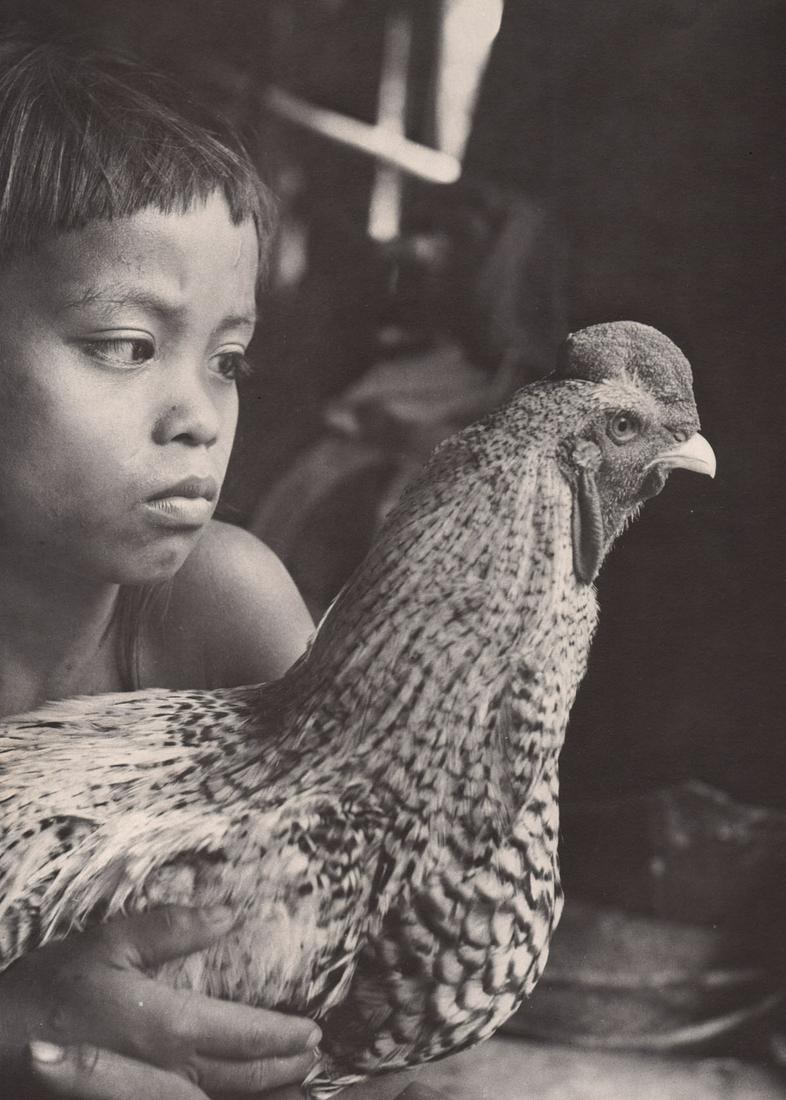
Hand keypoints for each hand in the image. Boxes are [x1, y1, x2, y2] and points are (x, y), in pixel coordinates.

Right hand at [0, 905, 319, 1097]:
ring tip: (295, 1086)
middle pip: (242, 1077)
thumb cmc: (48, 990)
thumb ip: (171, 928)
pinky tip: (239, 1099)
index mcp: (167, 1025)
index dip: (284, 1034)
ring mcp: (146, 1098)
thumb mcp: (107, 943)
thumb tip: (228, 912)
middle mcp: (167, 1071)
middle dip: (284, 1068)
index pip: (244, 1034)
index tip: (312, 1029)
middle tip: (313, 1056)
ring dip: (264, 1096)